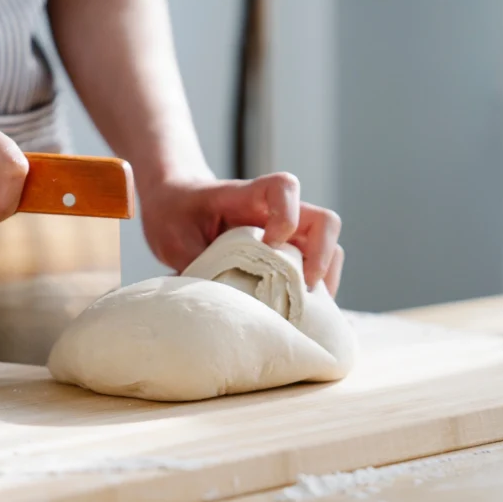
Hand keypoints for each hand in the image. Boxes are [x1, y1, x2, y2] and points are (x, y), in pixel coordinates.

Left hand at [139, 173, 344, 295]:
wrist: (174, 205)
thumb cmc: (175, 213)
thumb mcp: (173, 237)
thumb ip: (194, 264)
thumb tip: (213, 304)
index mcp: (248, 196)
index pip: (284, 188)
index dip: (286, 215)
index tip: (270, 244)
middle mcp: (275, 213)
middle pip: (323, 222)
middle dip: (322, 256)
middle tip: (305, 287)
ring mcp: (285, 234)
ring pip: (328, 248)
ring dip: (324, 278)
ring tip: (308, 310)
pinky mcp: (284, 256)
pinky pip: (315, 270)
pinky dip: (313, 292)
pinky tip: (297, 313)